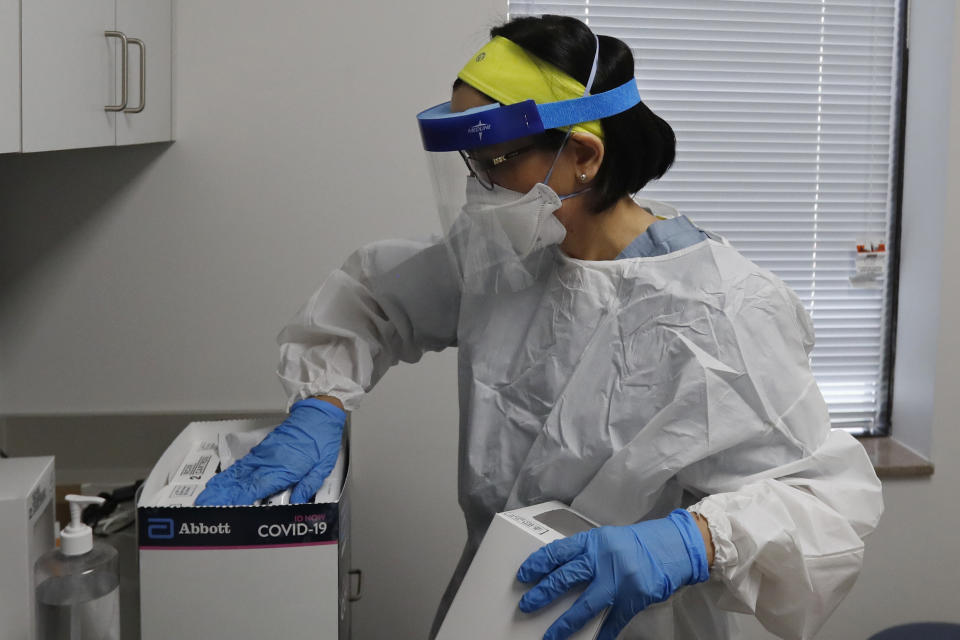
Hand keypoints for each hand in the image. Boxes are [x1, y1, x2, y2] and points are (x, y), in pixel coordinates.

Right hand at [195, 398, 345, 505]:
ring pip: (239, 472)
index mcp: (284, 469)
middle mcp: (269, 462)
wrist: (318, 413)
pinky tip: (223, 480)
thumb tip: (296, 503)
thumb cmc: (322, 440)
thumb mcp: (323, 466)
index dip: (238, 500)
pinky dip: (231, 473)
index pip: (256, 489)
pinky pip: (244, 463)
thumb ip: (308, 486)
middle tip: (203, 506)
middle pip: (241, 482)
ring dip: (222, 485)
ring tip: (206, 495)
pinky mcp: (263, 448)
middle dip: (222, 495)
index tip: (222, 509)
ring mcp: (264, 454)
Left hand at [516, 509, 708, 639]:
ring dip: (565, 622)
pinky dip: (602, 634)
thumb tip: (559, 572)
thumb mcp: (606, 540)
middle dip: (543, 593)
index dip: (538, 563)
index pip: (558, 552)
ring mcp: (619, 580)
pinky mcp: (633, 598)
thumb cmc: (637, 544)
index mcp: (594, 542)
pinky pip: (613, 620)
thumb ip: (586, 554)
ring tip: (550, 635)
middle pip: (566, 578)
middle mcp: (603, 559)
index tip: (523, 575)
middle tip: (527, 605)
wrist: (673, 547)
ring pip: (585, 605)